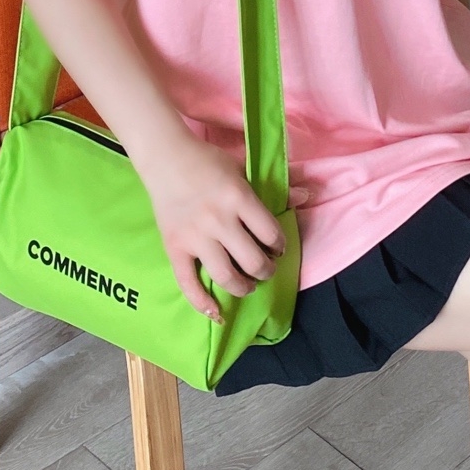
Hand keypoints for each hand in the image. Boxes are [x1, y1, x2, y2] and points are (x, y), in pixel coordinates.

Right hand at [139, 132, 286, 321]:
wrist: (164, 157)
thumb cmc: (207, 161)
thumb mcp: (242, 169)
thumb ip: (274, 188)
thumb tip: (305, 197)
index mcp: (238, 198)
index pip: (270, 233)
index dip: (279, 245)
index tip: (277, 247)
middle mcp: (218, 220)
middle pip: (252, 260)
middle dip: (265, 270)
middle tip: (265, 269)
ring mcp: (195, 236)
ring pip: (226, 276)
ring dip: (243, 287)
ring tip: (248, 284)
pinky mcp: (175, 247)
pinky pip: (188, 283)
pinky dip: (202, 303)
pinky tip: (217, 313)